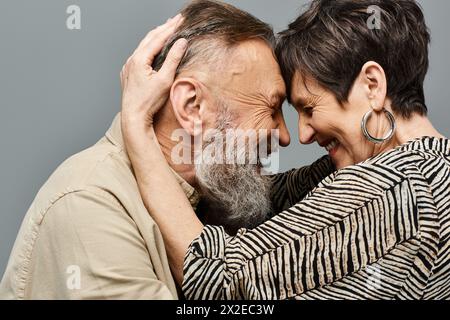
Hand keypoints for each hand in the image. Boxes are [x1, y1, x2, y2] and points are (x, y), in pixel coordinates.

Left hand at [120, 14, 186, 154]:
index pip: (158, 38)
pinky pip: (139, 56)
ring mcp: (128, 67)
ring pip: (143, 47)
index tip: (180, 20)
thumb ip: (173, 59)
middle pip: (149, 39)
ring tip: (166, 30)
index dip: (170, 28)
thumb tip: (181, 42)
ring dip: (156, 37)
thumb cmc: (149, 102)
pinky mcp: (128, 74)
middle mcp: (131, 60)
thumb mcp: (165, 80)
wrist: (134, 117)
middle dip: (163, 28)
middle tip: (176, 20)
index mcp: (139, 59)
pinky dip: (149, 48)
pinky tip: (153, 49)